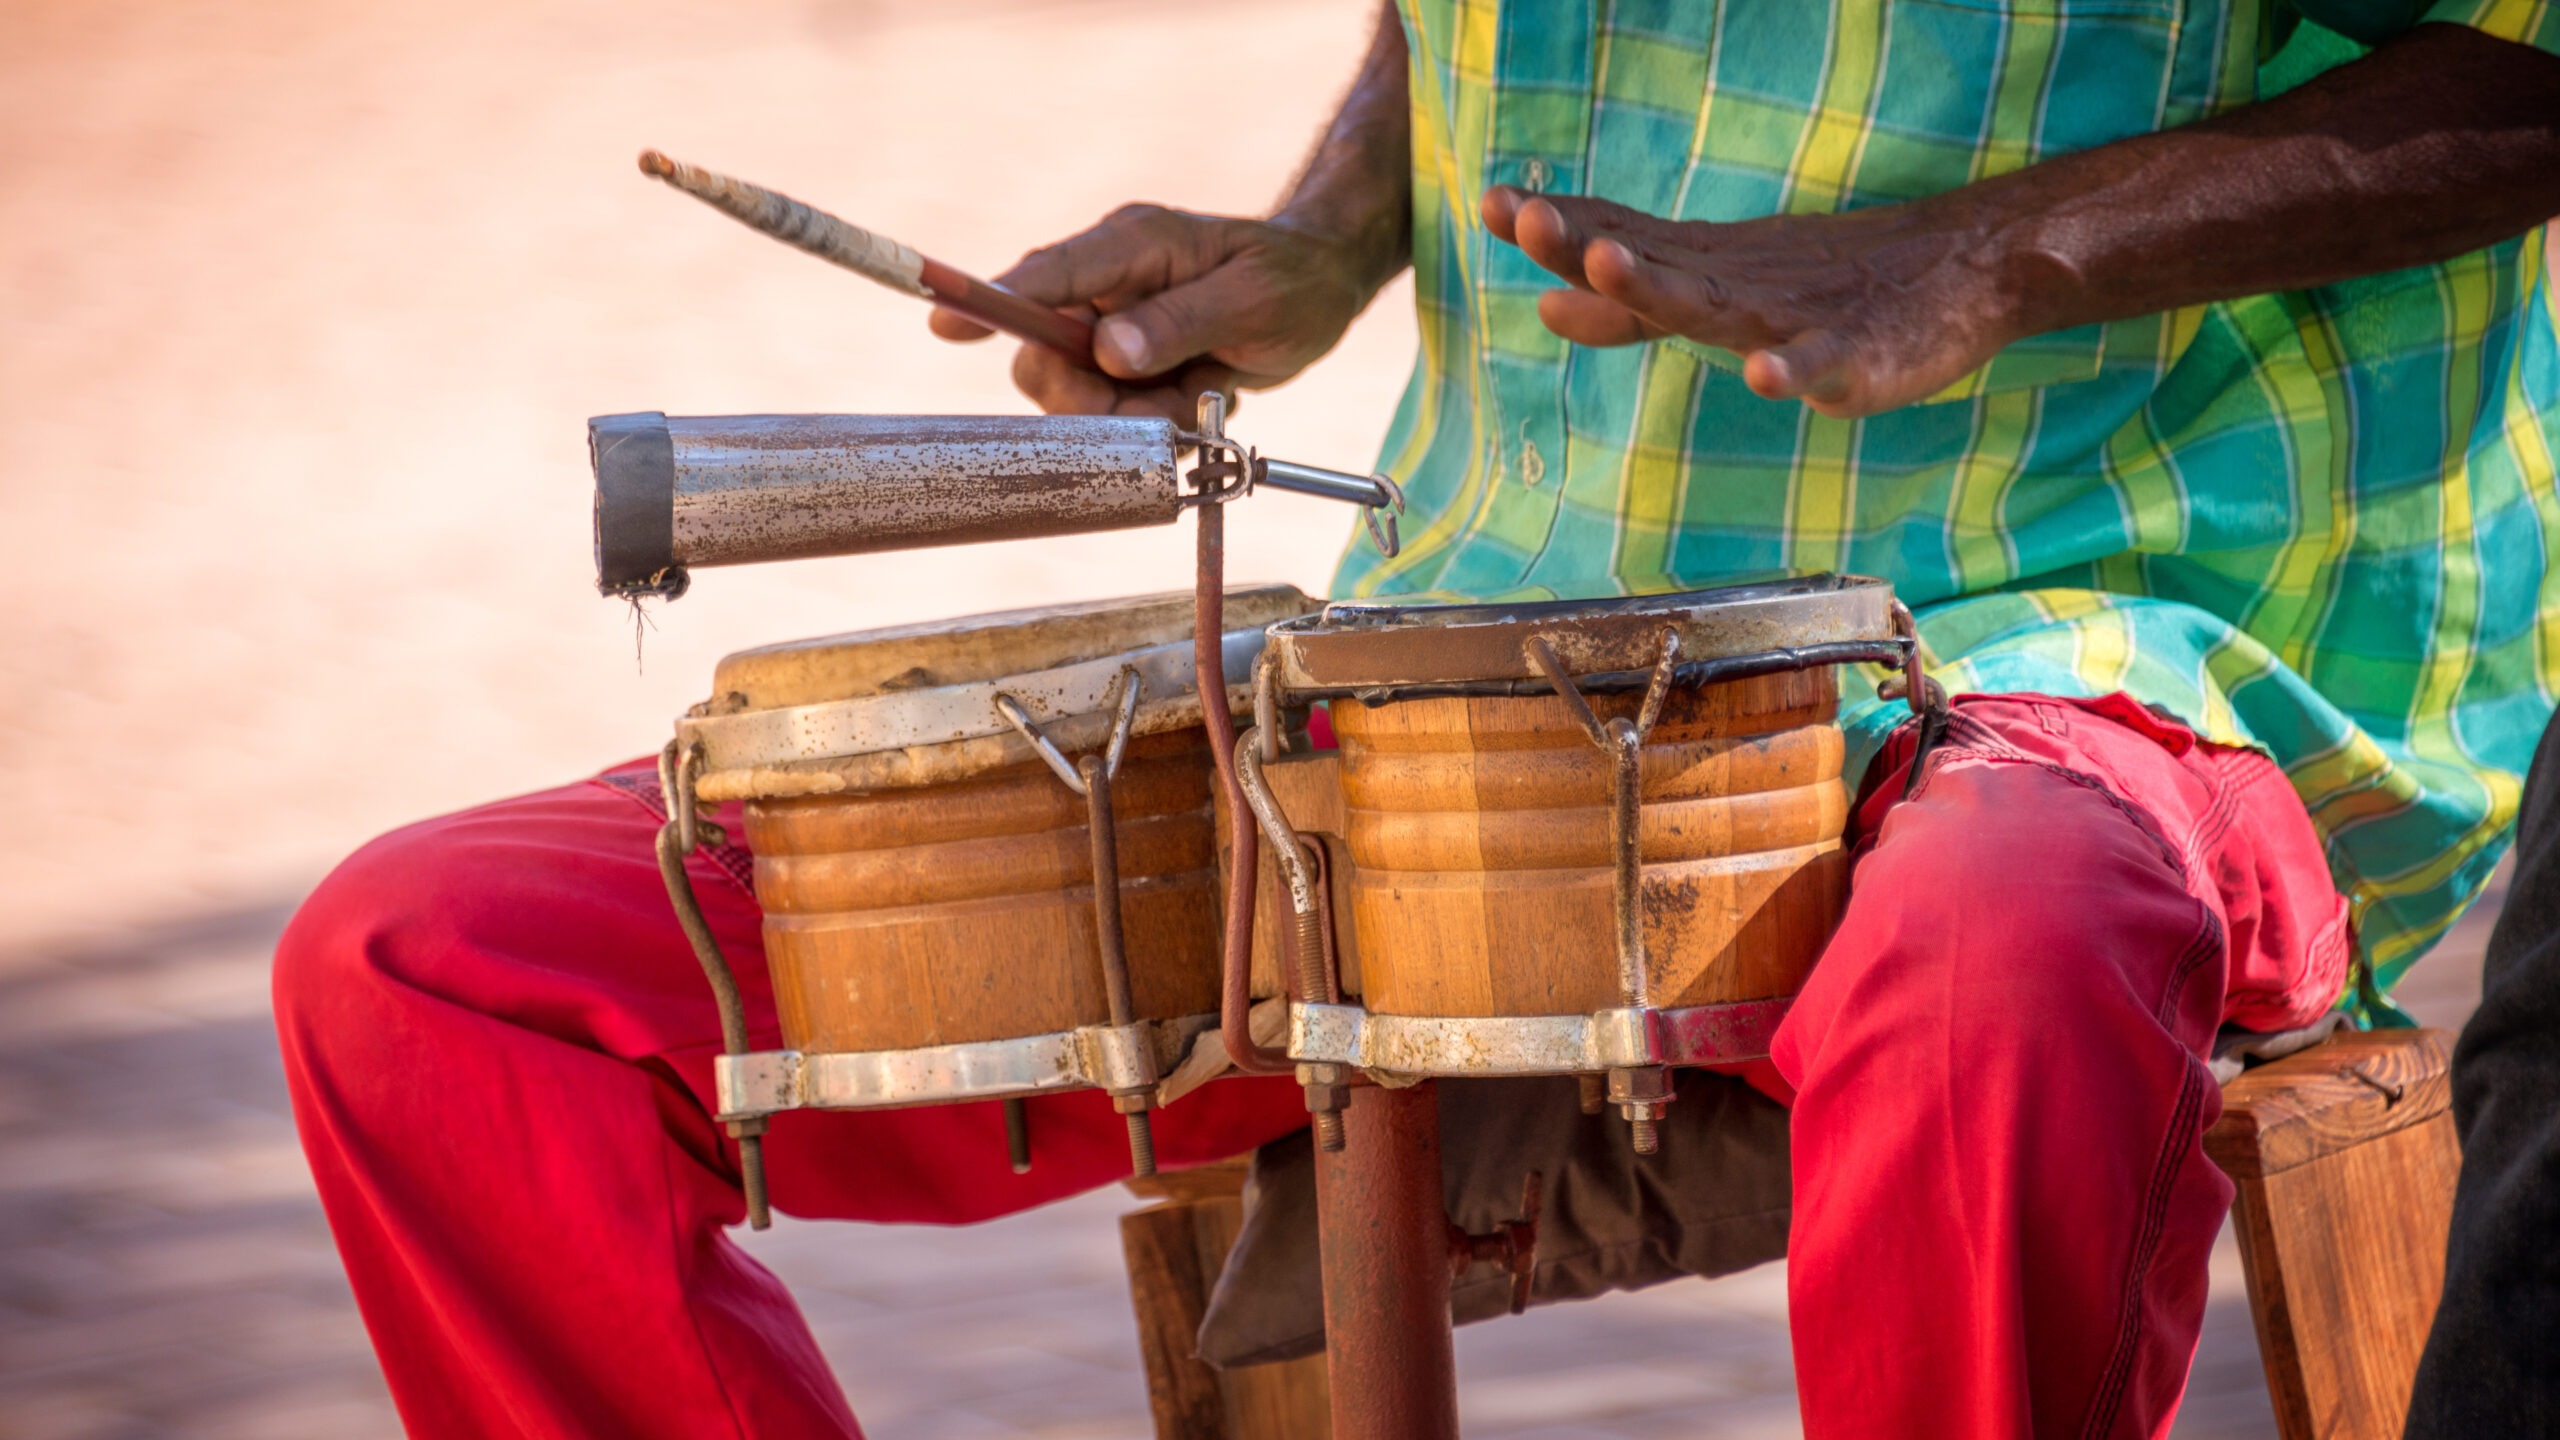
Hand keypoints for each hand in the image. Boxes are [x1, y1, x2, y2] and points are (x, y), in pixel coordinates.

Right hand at [929, 203, 1387, 422]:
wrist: (1320, 288)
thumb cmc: (1292, 281)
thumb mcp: (1252, 301)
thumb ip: (1180, 323)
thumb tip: (1108, 351)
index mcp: (1130, 245)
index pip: (1046, 275)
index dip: (993, 301)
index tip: (946, 324)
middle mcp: (1107, 283)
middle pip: (1045, 354)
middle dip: (1092, 399)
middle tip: (1161, 404)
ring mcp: (1112, 323)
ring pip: (1078, 395)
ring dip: (1137, 413)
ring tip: (1200, 389)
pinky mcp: (1124, 360)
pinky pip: (1114, 412)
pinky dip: (1156, 417)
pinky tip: (1200, 391)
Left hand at [1482, 185, 2035, 417]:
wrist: (1959, 271)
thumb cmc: (1823, 287)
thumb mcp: (1718, 293)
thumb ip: (1633, 308)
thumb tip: (1544, 302)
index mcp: (1705, 269)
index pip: (1621, 241)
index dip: (1558, 228)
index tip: (1493, 205)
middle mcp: (1740, 283)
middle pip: (1651, 264)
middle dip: (1587, 242)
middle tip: (1527, 218)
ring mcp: (1797, 318)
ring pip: (1719, 305)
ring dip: (1660, 286)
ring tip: (1608, 263)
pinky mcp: (1859, 358)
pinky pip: (1821, 364)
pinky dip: (1792, 368)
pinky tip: (1763, 376)